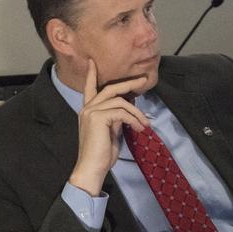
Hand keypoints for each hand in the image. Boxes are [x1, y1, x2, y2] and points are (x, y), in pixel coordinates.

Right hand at [68, 59, 149, 196]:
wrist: (92, 168)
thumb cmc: (101, 155)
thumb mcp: (110, 132)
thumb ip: (114, 119)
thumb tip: (126, 111)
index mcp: (88, 111)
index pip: (89, 88)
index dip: (91, 75)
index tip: (93, 62)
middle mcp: (87, 108)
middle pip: (110, 88)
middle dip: (129, 83)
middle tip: (143, 80)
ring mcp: (91, 112)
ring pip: (120, 101)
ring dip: (137, 112)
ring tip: (145, 124)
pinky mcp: (98, 118)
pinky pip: (122, 112)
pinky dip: (134, 119)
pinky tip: (139, 128)